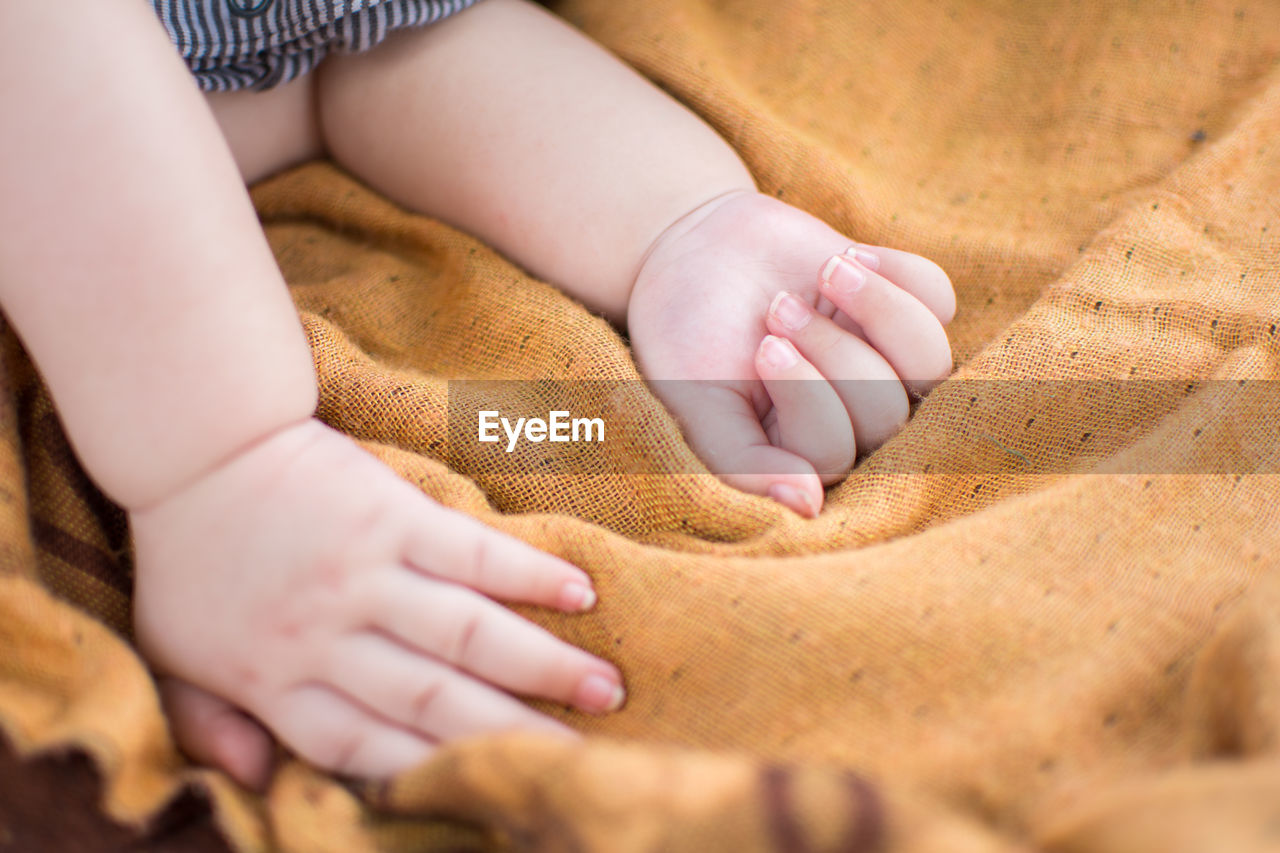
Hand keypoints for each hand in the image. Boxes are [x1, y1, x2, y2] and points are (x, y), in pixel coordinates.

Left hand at [132, 419, 621, 786]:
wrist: (197, 450)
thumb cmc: (187, 562)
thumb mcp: (173, 659)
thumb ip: (210, 726)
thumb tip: (256, 786)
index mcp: (277, 681)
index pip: (364, 747)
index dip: (426, 773)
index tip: (489, 792)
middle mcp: (329, 638)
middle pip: (434, 701)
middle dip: (511, 735)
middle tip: (582, 761)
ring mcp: (365, 573)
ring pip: (466, 633)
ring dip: (542, 664)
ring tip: (606, 688)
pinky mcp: (391, 513)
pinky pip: (472, 552)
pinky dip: (528, 574)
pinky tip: (580, 593)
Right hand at [627, 190, 954, 515]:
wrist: (688, 250)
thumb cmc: (684, 335)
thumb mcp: (697, 403)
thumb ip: (743, 462)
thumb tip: (808, 506)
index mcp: (801, 454)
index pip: (835, 452)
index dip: (806, 394)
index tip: (762, 346)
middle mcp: (853, 418)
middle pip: (886, 412)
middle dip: (832, 350)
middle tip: (778, 309)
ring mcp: (885, 362)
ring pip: (928, 360)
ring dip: (877, 309)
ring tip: (826, 273)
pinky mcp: (903, 306)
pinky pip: (938, 296)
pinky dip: (894, 271)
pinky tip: (843, 257)